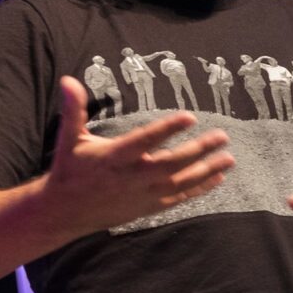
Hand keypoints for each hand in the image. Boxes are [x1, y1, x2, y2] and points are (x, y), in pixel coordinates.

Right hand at [46, 75, 234, 234]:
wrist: (64, 212)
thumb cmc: (70, 169)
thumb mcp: (69, 138)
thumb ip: (74, 109)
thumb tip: (68, 79)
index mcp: (113, 157)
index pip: (145, 141)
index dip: (167, 129)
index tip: (190, 117)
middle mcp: (130, 178)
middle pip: (170, 164)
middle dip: (198, 151)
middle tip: (222, 136)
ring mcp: (141, 195)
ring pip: (179, 183)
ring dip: (206, 170)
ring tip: (229, 158)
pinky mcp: (147, 207)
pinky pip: (178, 199)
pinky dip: (199, 189)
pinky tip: (217, 178)